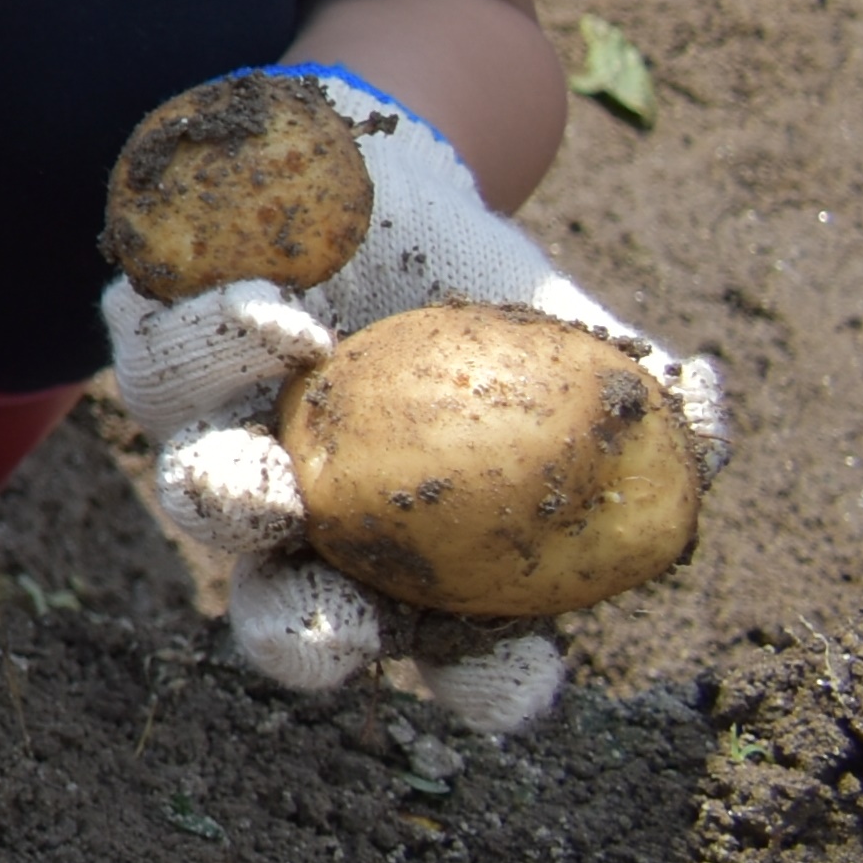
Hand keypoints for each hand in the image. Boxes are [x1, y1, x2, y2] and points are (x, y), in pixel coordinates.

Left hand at [115, 71, 726, 735]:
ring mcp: (216, 442)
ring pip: (203, 493)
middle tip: (332, 617)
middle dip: (302, 636)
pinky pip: (164, 356)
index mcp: (418, 562)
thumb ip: (647, 392)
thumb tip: (705, 407)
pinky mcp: (157, 350)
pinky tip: (280, 321)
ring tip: (274, 474)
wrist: (386, 179)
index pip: (459, 660)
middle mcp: (305, 529)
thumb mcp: (580, 342)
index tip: (507, 663)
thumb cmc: (490, 295)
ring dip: (229, 494)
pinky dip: (219, 345)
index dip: (484, 684)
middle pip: (285, 621)